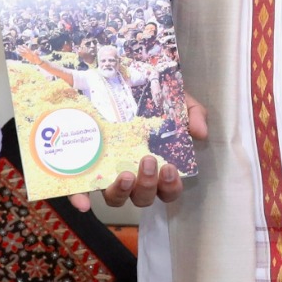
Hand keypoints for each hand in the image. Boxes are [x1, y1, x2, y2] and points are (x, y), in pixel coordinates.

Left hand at [70, 93, 208, 211]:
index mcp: (154, 164)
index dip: (170, 186)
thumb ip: (191, 113)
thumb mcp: (174, 101)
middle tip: (148, 161)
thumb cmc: (146, 98)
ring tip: (124, 174)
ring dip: (121, 192)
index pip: (166, 189)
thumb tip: (201, 133)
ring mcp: (106, 174)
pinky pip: (80, 191)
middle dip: (147, 185)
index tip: (170, 168)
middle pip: (142, 197)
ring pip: (114, 199)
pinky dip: (81, 200)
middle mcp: (132, 175)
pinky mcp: (83, 169)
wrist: (112, 78)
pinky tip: (83, 203)